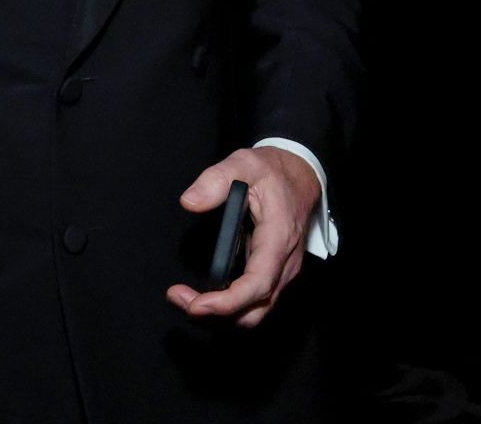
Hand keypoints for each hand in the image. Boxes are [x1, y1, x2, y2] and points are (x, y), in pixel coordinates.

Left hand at [165, 146, 320, 328]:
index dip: (228, 302)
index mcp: (278, 239)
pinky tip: (204, 299)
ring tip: (184, 300)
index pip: (258, 285)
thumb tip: (190, 202)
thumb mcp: (245, 163)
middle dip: (216, 317)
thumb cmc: (274, 171)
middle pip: (254, 312)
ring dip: (220, 318)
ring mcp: (281, 273)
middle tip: (179, 300)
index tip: (197, 305)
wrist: (301, 175)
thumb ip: (216, 179)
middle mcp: (284, 265)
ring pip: (255, 314)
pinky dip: (229, 310)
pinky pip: (255, 305)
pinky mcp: (273, 274)